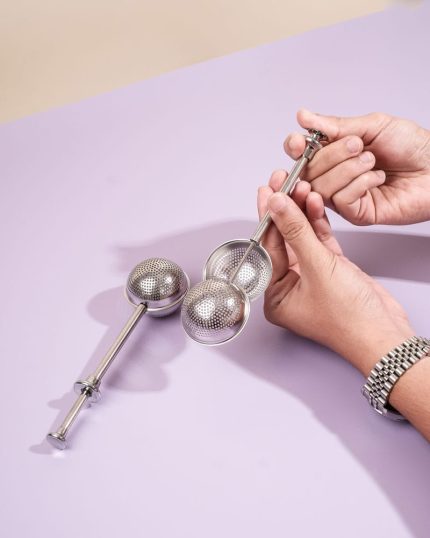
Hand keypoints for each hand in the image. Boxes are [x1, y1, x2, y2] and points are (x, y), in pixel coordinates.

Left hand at [257, 172, 414, 374]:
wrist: (385, 334)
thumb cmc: (350, 320)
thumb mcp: (318, 268)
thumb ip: (296, 232)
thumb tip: (277, 205)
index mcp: (275, 296)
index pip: (267, 248)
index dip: (267, 217)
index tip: (267, 192)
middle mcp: (290, 287)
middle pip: (283, 240)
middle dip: (284, 211)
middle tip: (280, 183)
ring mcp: (311, 278)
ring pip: (302, 238)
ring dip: (302, 213)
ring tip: (300, 186)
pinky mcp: (331, 271)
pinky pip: (320, 243)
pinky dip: (318, 224)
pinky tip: (314, 203)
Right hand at [284, 109, 429, 224]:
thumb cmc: (412, 146)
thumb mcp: (371, 126)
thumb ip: (335, 125)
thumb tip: (304, 116)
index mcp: (334, 153)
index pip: (300, 153)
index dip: (295, 148)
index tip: (300, 142)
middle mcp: (334, 176)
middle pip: (308, 171)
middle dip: (331, 155)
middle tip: (357, 144)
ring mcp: (343, 196)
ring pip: (321, 187)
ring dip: (348, 169)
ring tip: (371, 161)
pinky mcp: (356, 213)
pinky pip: (340, 200)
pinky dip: (360, 184)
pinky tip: (377, 178)